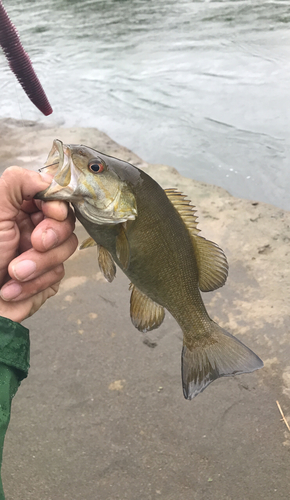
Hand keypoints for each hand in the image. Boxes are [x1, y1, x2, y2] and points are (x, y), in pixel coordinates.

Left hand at [0, 166, 77, 322]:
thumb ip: (18, 183)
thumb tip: (48, 179)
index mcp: (19, 209)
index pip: (54, 197)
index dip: (58, 204)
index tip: (51, 213)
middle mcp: (33, 228)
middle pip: (66, 222)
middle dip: (52, 235)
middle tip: (34, 243)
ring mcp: (43, 254)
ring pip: (66, 248)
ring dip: (39, 264)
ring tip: (13, 273)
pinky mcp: (47, 278)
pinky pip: (58, 275)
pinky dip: (34, 284)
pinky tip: (11, 289)